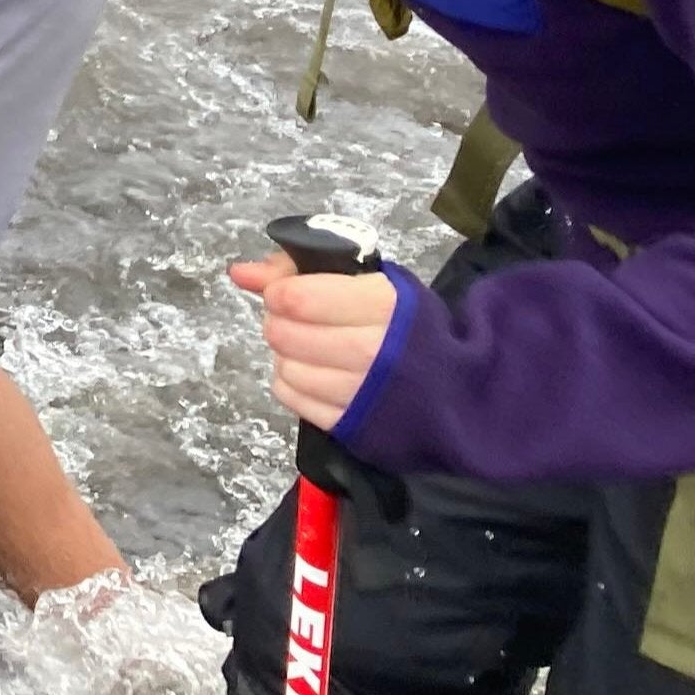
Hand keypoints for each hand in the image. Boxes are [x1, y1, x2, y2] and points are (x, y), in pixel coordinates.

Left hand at [231, 257, 400, 431]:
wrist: (455, 388)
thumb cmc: (407, 326)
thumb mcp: (368, 282)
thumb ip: (299, 270)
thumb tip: (240, 273)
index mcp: (382, 305)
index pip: (296, 297)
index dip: (279, 292)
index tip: (288, 294)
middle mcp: (371, 350)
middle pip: (283, 333)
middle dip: (281, 322)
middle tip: (301, 321)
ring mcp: (360, 392)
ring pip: (284, 366)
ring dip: (288, 353)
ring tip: (312, 348)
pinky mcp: (349, 424)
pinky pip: (291, 397)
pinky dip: (292, 382)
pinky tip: (315, 372)